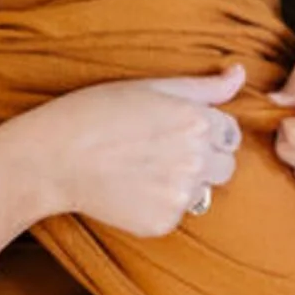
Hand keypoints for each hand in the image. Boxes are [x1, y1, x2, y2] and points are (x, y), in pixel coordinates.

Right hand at [16, 66, 248, 237]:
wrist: (54, 157)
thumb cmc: (96, 112)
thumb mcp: (150, 87)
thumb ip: (203, 86)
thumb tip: (241, 73)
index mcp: (197, 122)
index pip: (231, 134)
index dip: (207, 131)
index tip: (177, 131)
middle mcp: (197, 160)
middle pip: (226, 166)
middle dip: (204, 159)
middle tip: (160, 151)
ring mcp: (182, 194)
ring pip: (204, 192)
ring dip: (185, 184)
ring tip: (144, 169)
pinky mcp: (165, 221)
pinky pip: (178, 214)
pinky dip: (161, 205)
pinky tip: (132, 189)